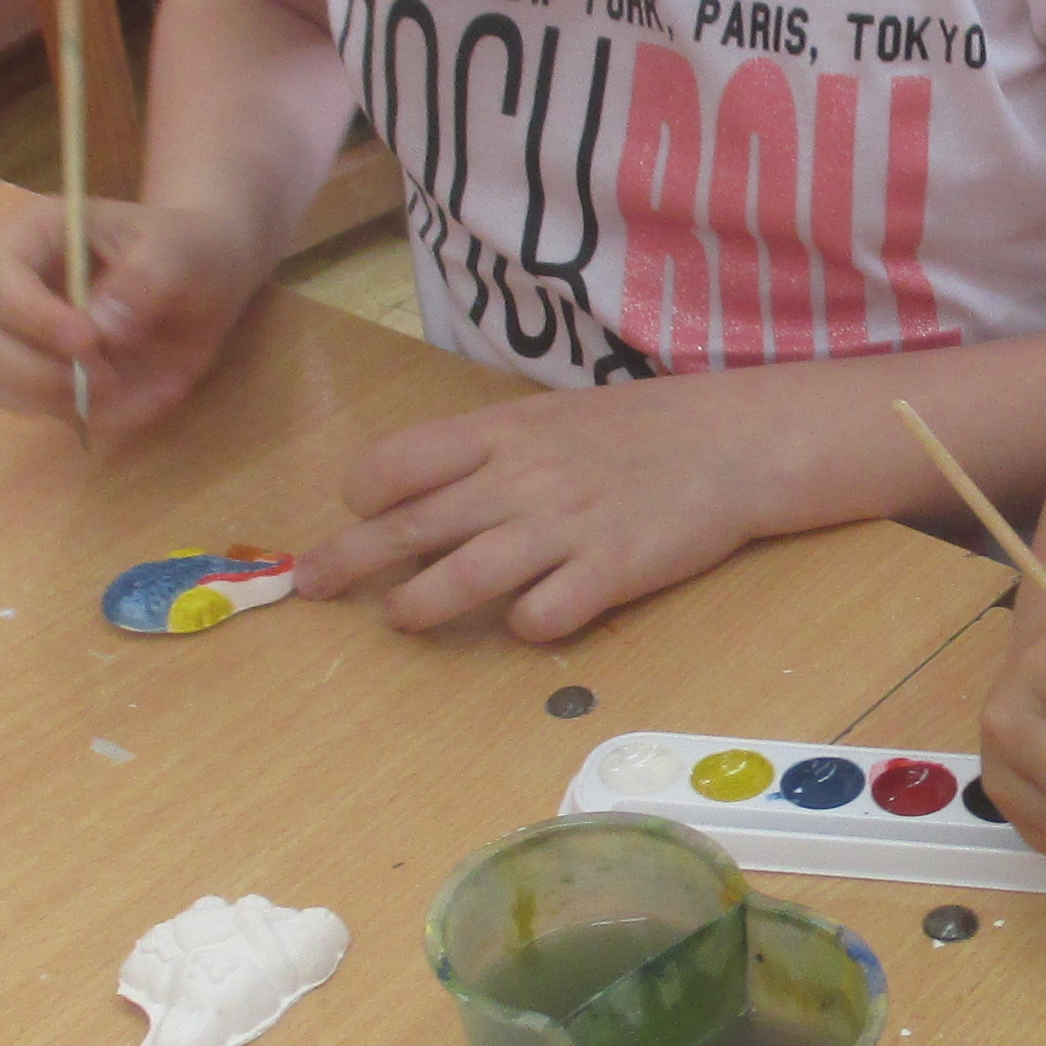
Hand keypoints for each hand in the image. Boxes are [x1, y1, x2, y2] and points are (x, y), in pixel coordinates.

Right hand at [0, 198, 258, 436]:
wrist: (205, 282)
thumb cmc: (187, 251)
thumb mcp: (180, 252)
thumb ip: (145, 280)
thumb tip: (103, 328)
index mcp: (31, 235)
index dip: (27, 314)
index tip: (87, 340)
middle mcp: (9, 285)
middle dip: (36, 370)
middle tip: (108, 376)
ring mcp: (18, 335)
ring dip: (57, 399)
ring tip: (132, 386)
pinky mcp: (40, 376)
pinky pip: (37, 410)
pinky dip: (90, 415)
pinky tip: (146, 395)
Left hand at [295, 375, 777, 641]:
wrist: (732, 441)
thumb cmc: (637, 431)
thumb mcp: (551, 420)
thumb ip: (489, 455)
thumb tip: (423, 496)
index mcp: (502, 433)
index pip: (396, 464)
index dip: (365, 494)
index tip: (361, 513)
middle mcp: (520, 479)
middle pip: (408, 527)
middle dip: (349, 561)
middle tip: (312, 586)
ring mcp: (563, 528)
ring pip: (459, 578)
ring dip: (416, 605)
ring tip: (400, 617)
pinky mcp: (608, 573)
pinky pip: (540, 615)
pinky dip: (521, 624)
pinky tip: (525, 620)